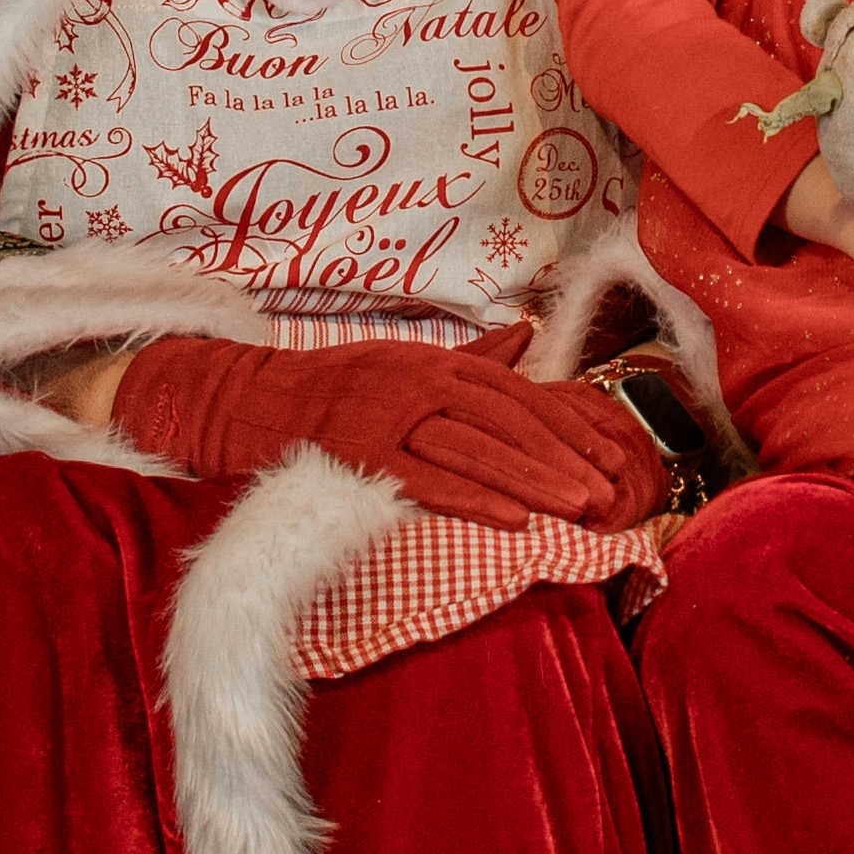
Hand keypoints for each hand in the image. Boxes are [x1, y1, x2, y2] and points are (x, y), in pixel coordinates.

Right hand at [109, 333, 672, 530]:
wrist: (244, 402)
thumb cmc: (332, 393)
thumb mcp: (402, 364)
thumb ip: (469, 358)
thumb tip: (527, 333)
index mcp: (433, 361)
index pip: (517, 393)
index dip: (567, 425)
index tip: (609, 456)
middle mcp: (415, 379)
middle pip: (505, 419)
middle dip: (561, 456)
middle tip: (607, 491)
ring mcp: (385, 416)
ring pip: (475, 449)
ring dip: (533, 480)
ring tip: (579, 508)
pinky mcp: (357, 454)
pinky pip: (426, 479)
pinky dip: (474, 499)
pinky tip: (515, 520)